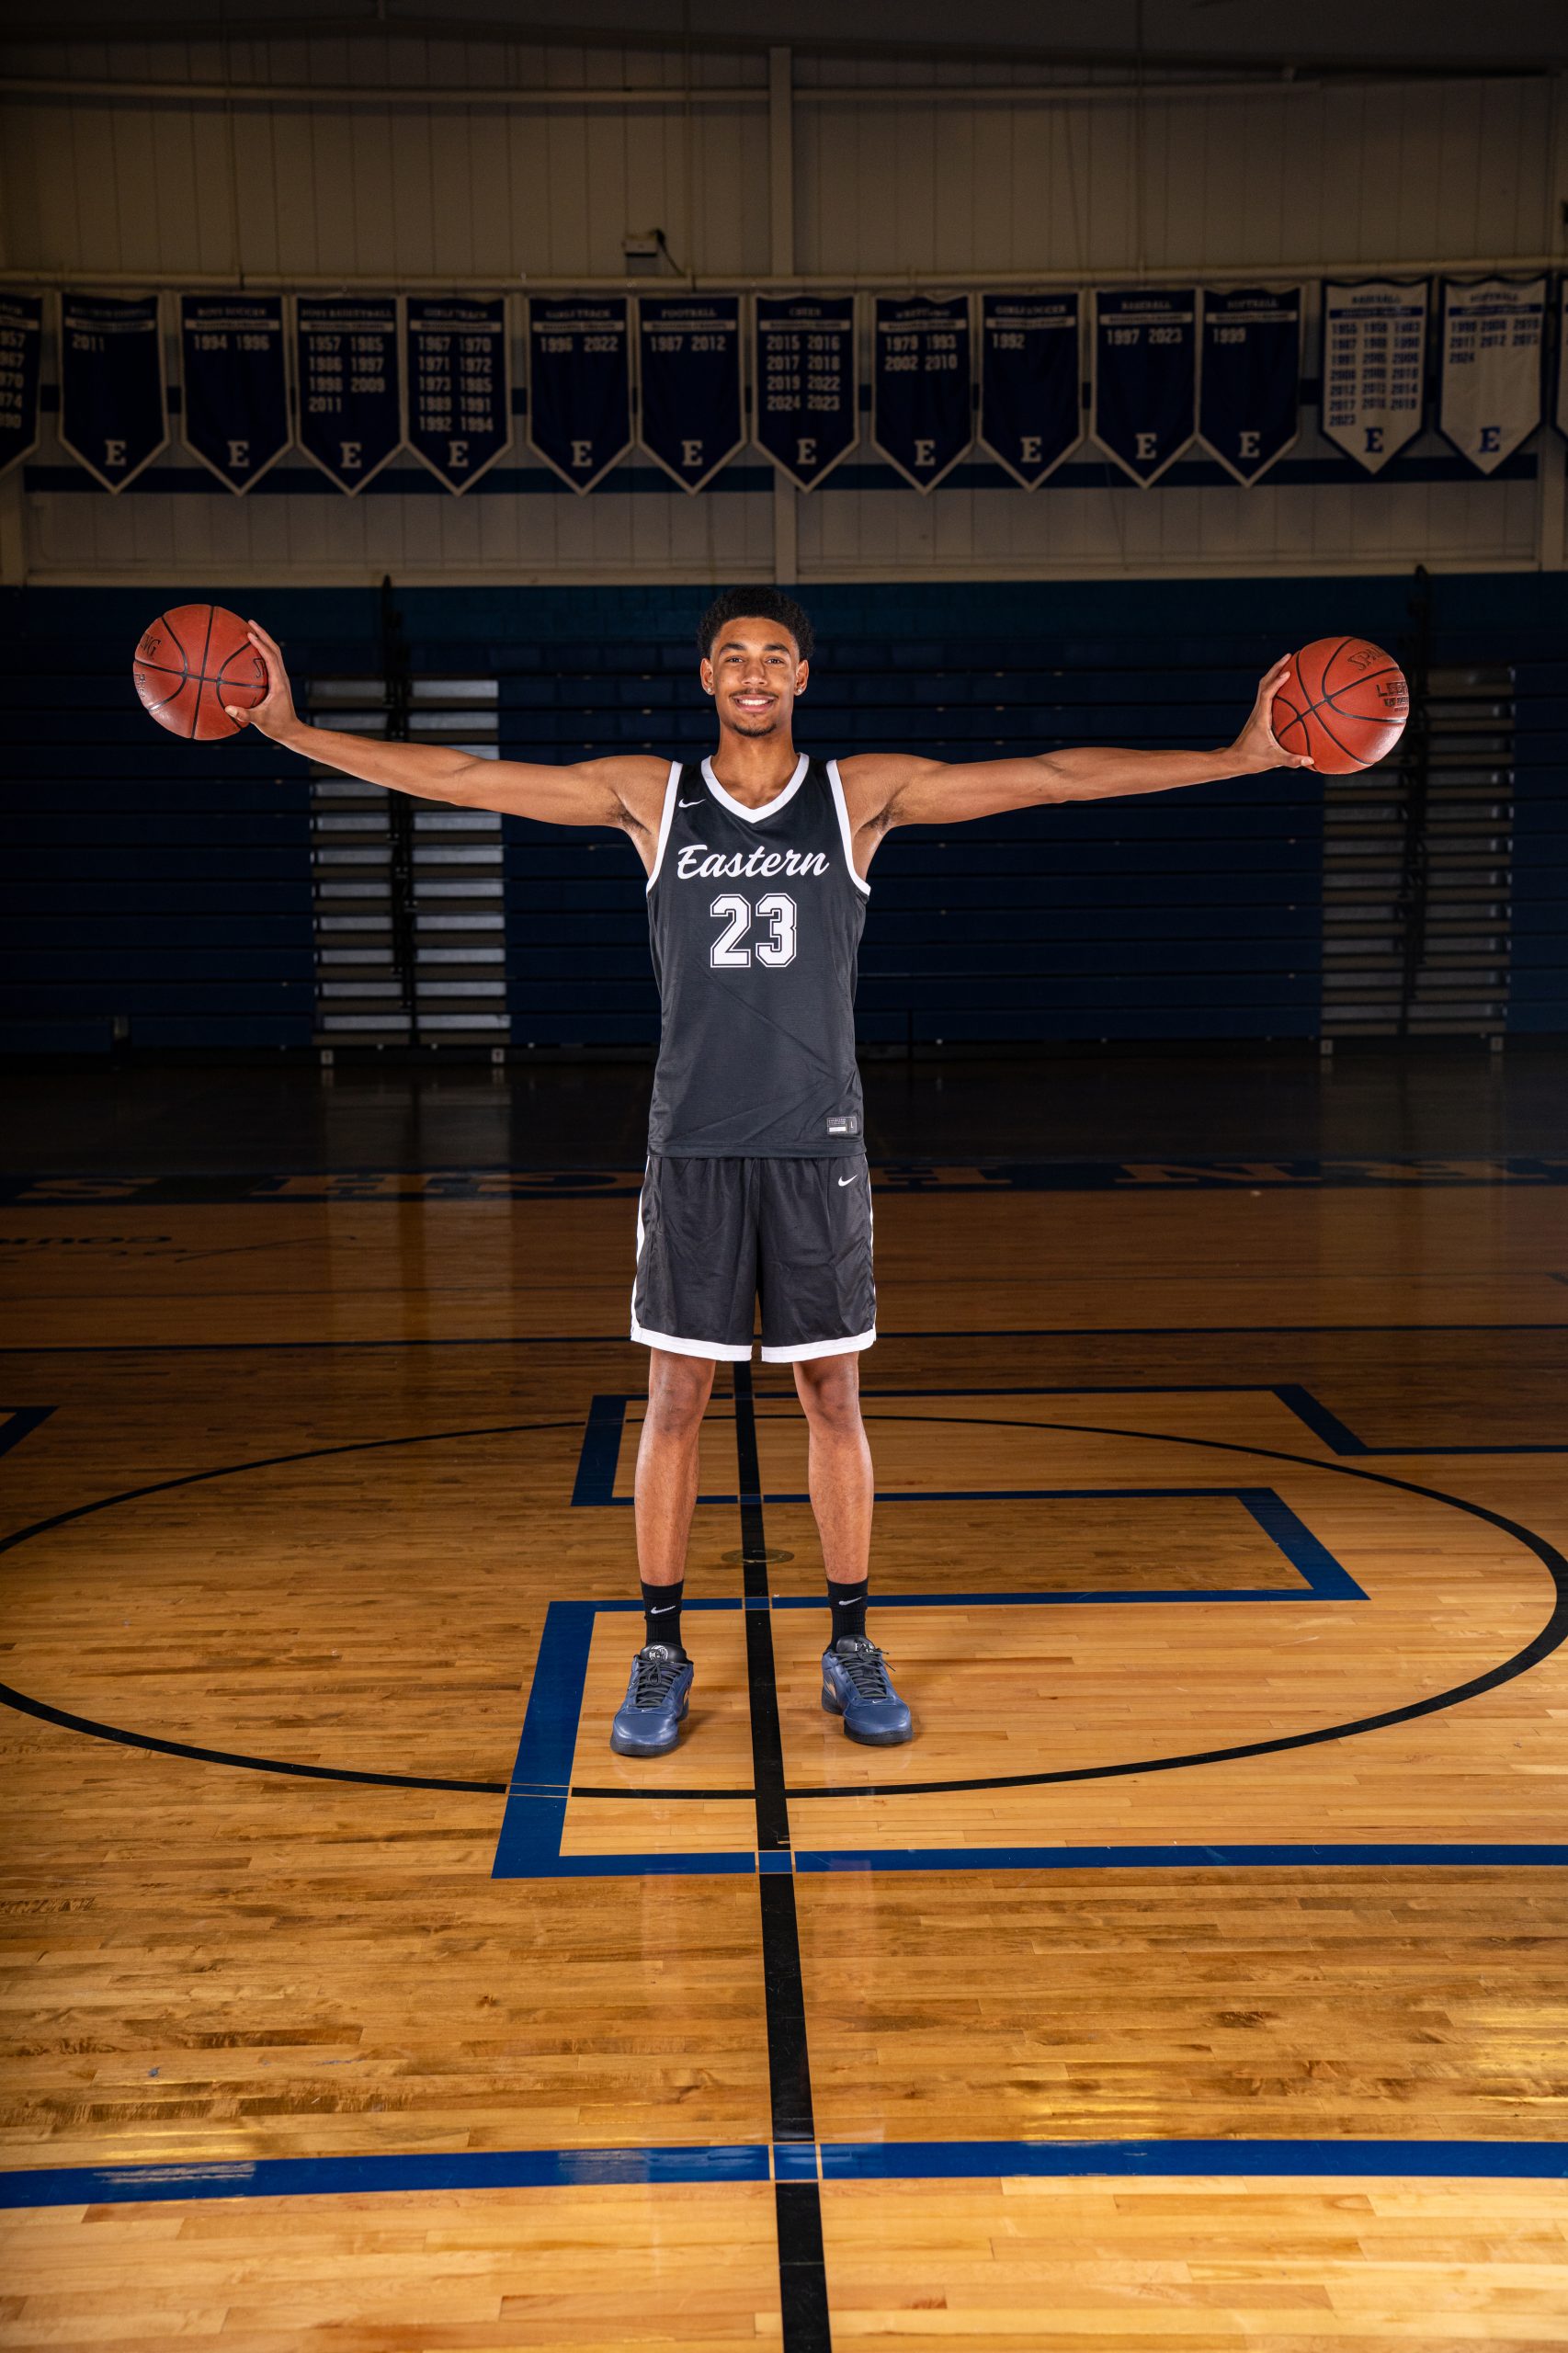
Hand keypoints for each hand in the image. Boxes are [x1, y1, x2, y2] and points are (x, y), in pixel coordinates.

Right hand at [226, 619, 301, 741]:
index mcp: (279, 682)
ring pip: (274, 653)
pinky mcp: (278, 682)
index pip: (270, 657)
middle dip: (263, 634)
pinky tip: (248, 652)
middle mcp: (282, 677)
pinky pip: (269, 662)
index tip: (249, 633)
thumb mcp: (260, 721)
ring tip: (249, 630)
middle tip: (249, 622)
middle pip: (274, 649)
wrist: (292, 731)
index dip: (261, 644)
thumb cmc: (277, 726)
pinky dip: (261, 652)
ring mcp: (281, 678)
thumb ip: (245, 715)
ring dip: (263, 640)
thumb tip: (228, 709)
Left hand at [1230, 657, 1312, 773]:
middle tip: (1290, 655)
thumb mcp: (1273, 760)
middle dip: (1276, 667)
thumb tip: (1311, 760)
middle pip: (1264, 682)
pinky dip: (1276, 685)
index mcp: (1261, 718)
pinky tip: (1289, 686)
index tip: (1288, 672)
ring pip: (1264, 686)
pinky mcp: (1258, 715)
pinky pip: (1267, 694)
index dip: (1276, 682)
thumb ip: (1291, 760)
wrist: (1234, 760)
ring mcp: (1257, 711)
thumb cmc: (1251, 760)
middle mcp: (1257, 711)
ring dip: (1275, 673)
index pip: (1267, 694)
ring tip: (1290, 663)